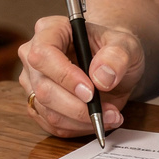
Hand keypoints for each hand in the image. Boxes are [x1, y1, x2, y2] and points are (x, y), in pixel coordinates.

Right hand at [17, 15, 142, 137]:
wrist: (111, 65)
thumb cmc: (114, 50)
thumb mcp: (126, 45)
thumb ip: (117, 56)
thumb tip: (101, 77)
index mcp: (50, 30)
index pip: (43, 54)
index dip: (65, 76)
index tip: (91, 91)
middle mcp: (32, 54)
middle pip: (43, 88)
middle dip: (78, 106)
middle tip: (109, 110)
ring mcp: (32, 81)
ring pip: (47, 111)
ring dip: (81, 120)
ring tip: (110, 116)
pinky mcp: (37, 103)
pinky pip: (52, 124)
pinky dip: (77, 128)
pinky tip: (97, 120)